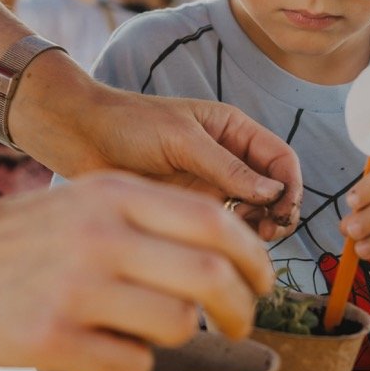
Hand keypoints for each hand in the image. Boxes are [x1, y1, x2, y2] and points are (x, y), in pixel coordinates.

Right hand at [0, 172, 275, 370]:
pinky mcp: (51, 338)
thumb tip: (232, 256)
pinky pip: (135, 365)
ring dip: (184, 335)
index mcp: (116, 195)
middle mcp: (100, 235)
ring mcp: (75, 288)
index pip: (217, 223)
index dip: (255, 258)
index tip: (263, 283)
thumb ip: (155, 216)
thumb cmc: (30, 232)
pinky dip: (138, 363)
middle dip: (242, 308)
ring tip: (158, 329)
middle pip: (212, 277)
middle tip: (241, 323)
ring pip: (179, 324)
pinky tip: (113, 347)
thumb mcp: (91, 198)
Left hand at [35, 82, 302, 240]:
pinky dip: (231, 240)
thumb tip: (272, 193)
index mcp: (233, 130)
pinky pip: (222, 229)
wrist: (79, 137)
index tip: (284, 208)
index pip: (280, 158)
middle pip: (273, 191)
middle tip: (269, 232)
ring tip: (248, 241)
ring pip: (252, 215)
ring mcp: (210, 188)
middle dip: (279, 211)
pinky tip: (222, 246)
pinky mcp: (189, 211)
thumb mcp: (182, 140)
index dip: (290, 184)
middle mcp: (228, 160)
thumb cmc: (129, 124)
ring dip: (258, 229)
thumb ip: (226, 167)